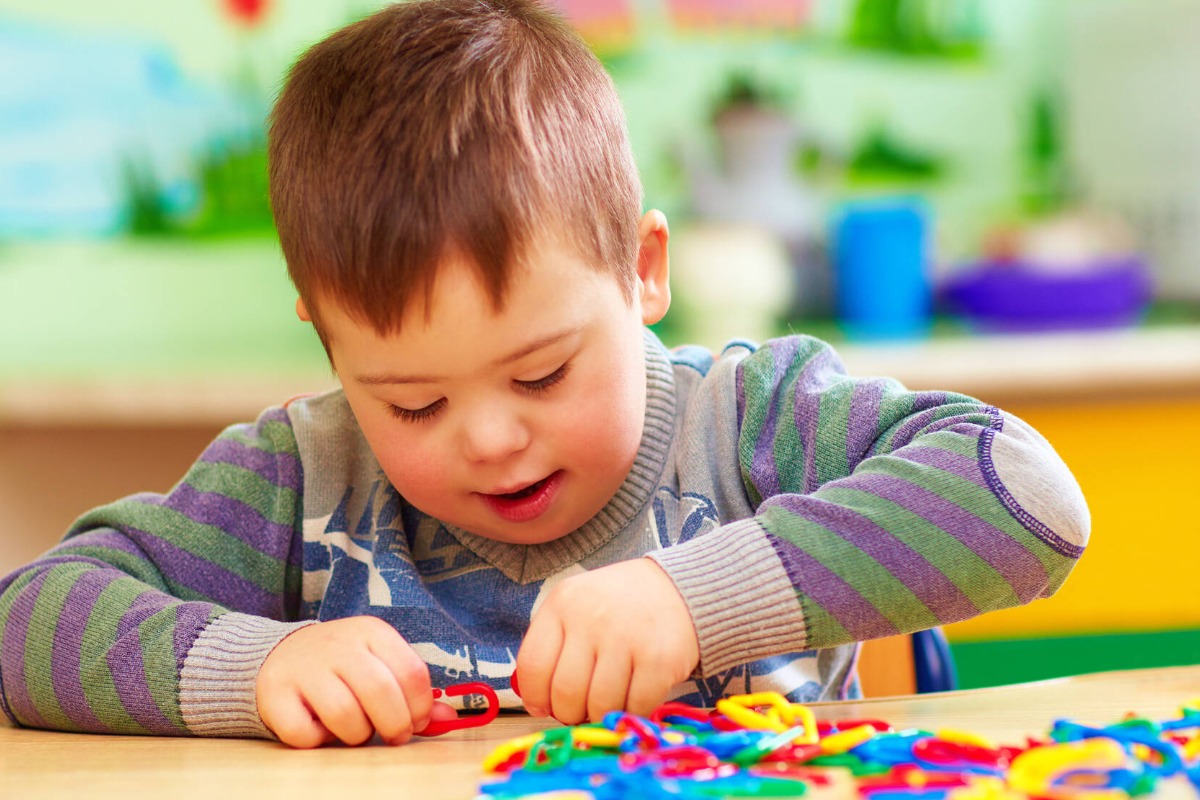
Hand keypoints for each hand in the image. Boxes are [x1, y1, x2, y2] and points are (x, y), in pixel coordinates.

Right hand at [256, 616, 455, 747]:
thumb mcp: (381, 665)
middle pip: (381, 693)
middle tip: (392, 735)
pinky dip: (318, 740)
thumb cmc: (344, 666)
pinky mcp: (276, 693)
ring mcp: (305, 667)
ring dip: (356, 734)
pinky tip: (320, 727)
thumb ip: (413, 692)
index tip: (415, 721)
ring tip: (354, 728)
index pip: (412, 672)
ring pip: (345, 715)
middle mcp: (339, 644)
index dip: (420, 707)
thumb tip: (448, 720)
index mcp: (372, 632)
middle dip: (395, 726)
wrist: (282, 653)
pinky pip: (306, 734)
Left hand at [514, 558, 698, 724]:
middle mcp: (592, 618)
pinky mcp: (659, 659)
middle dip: (569, 712)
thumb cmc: (618, 605)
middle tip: (580, 709)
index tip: (543, 705)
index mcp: (564, 603)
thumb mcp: (577, 606)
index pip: (532, 665)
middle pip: (565, 692)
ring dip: (601, 714)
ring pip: (599, 706)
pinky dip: (633, 711)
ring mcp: (627, 637)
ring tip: (608, 700)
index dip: (535, 696)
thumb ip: (552, 645)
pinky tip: (635, 695)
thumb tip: (536, 701)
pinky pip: (635, 707)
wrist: (679, 588)